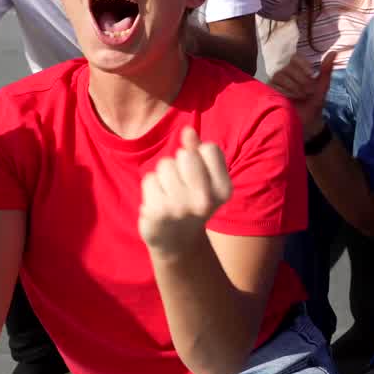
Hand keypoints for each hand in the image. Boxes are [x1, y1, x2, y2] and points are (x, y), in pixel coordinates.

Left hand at [138, 127, 232, 257]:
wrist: (177, 242)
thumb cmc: (192, 201)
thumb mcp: (204, 178)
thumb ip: (198, 152)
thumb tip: (188, 131)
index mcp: (223, 189)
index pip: (209, 149)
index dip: (199, 155)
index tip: (199, 174)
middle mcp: (205, 199)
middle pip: (185, 155)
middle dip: (179, 164)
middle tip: (181, 185)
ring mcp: (181, 206)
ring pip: (165, 165)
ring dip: (164, 176)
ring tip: (169, 194)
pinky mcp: (158, 211)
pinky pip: (150, 179)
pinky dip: (151, 188)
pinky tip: (158, 203)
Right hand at [271, 52, 334, 136]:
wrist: (306, 123)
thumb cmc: (313, 103)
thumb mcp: (322, 87)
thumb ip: (326, 70)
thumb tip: (334, 52)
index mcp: (297, 70)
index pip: (295, 58)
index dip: (303, 64)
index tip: (312, 74)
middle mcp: (283, 74)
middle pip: (288, 67)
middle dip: (301, 79)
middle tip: (309, 91)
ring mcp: (274, 84)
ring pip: (280, 75)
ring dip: (294, 86)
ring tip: (302, 96)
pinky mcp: (268, 93)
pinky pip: (273, 86)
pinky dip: (285, 92)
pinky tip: (291, 100)